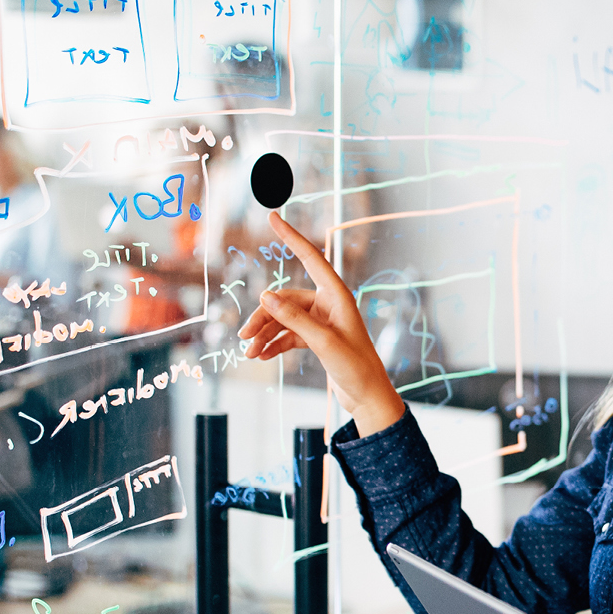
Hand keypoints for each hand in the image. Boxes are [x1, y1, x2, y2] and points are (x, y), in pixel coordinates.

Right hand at [236, 212, 404, 433]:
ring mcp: (321, 321)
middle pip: (285, 299)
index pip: (311, 258)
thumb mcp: (323, 342)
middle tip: (244, 336)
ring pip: (283, 318)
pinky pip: (288, 334)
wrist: (368, 397)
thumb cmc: (356, 367)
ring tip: (249, 353)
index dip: (291, 236)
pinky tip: (261, 356)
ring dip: (265, 333)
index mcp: (337, 295)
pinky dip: (274, 343)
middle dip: (263, 317)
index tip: (273, 216)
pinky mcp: (316, 338)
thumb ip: (294, 319)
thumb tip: (265, 296)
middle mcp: (328, 304)